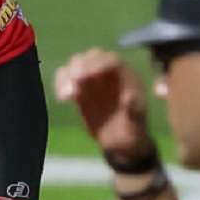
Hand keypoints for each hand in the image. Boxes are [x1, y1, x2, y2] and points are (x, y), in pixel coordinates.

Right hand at [53, 48, 154, 166]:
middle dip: (81, 65)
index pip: (111, 60)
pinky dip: (61, 84)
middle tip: (76, 80)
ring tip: (66, 95)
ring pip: (76, 64)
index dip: (99, 63)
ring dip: (68, 75)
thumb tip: (128, 97)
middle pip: (92, 57)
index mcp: (125, 76)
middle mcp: (108, 73)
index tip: (89, 74)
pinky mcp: (78, 89)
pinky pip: (66, 78)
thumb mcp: (138, 122)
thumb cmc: (134, 130)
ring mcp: (92, 79)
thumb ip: (134, 109)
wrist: (121, 143)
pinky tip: (63, 99)